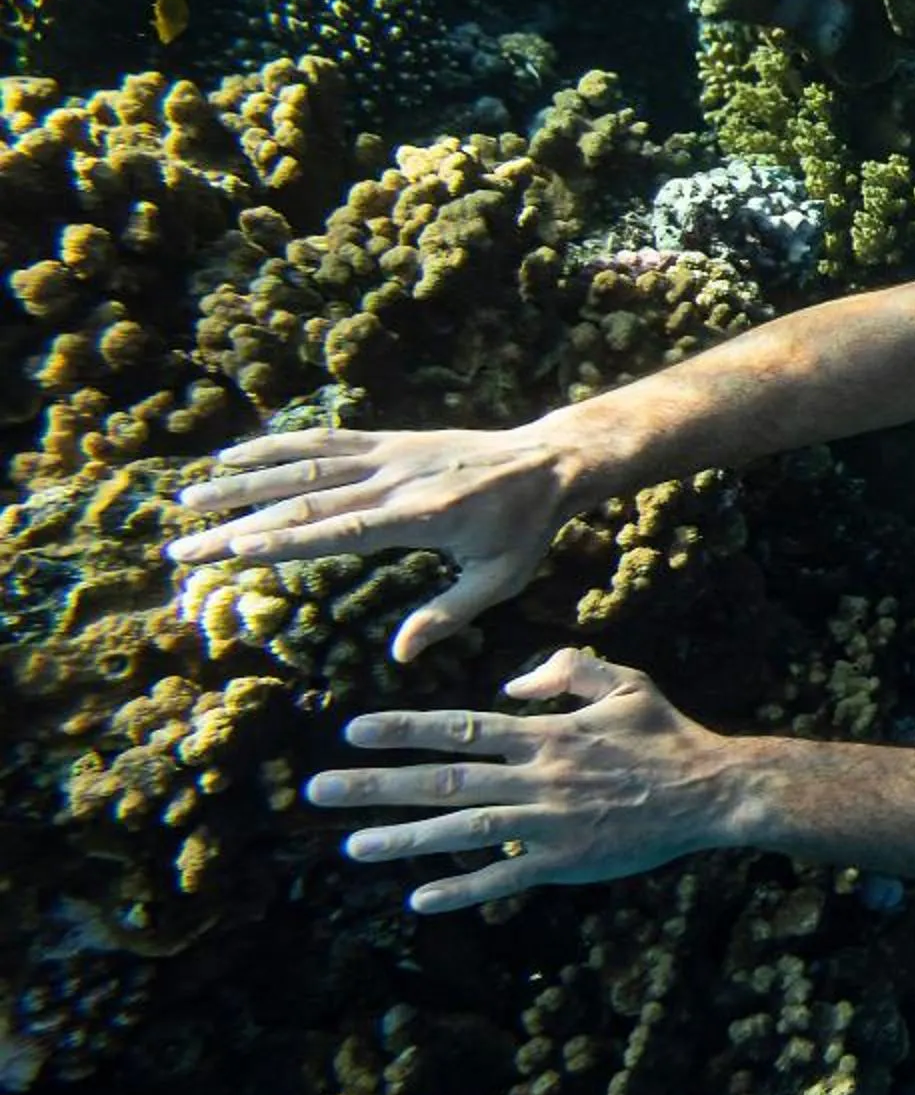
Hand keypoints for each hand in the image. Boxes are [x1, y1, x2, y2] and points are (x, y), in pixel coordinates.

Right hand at [168, 424, 585, 662]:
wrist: (550, 462)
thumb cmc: (526, 529)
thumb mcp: (501, 579)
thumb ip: (448, 615)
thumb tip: (398, 654)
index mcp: (422, 517)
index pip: (340, 531)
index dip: (284, 540)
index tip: (233, 550)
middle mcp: (397, 479)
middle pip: (305, 500)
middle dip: (240, 523)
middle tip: (185, 546)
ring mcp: (390, 455)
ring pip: (304, 464)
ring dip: (243, 481)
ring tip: (190, 499)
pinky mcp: (389, 440)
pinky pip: (325, 440)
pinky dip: (278, 445)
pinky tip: (235, 455)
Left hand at [309, 650, 744, 913]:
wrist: (713, 791)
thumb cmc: (668, 736)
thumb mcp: (625, 683)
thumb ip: (568, 670)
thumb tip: (510, 687)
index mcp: (547, 734)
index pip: (460, 728)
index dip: (403, 729)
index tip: (353, 731)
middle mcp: (538, 777)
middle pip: (443, 779)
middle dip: (376, 784)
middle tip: (318, 789)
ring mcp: (548, 822)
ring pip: (461, 830)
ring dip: (403, 838)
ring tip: (352, 844)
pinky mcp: (566, 860)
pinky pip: (504, 877)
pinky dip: (462, 889)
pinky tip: (419, 899)